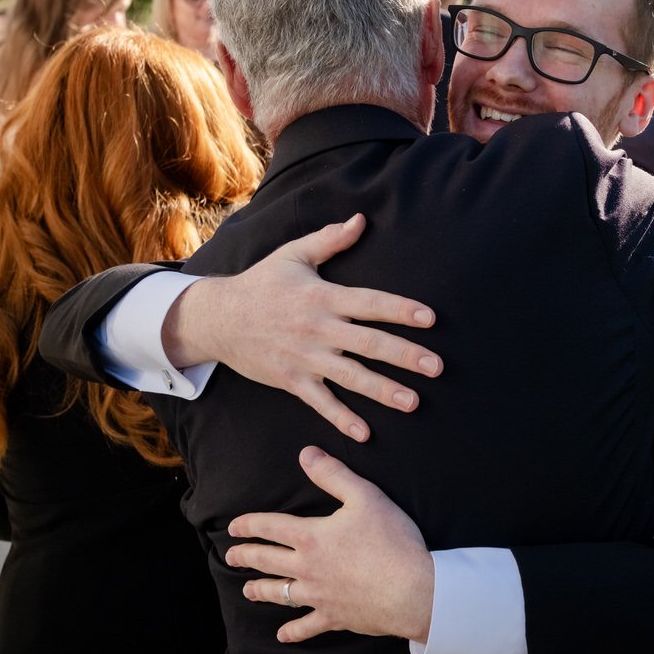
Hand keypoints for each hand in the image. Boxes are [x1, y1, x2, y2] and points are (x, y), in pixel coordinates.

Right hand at [168, 214, 441, 442]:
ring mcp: (304, 357)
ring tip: (413, 402)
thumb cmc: (262, 283)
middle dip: (404, 355)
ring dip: (383, 390)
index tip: (430, 318)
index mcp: (323, 296)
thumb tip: (362, 219)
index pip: (370, 303)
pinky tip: (365, 433)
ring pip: (350, 377)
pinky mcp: (291, 380)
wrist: (218, 318)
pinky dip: (342, 419)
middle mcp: (317, 328)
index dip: (400, 309)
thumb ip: (330, 239)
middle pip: (368, 343)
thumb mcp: (293, 255)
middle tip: (436, 367)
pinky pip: (321, 402)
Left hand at [228, 446, 433, 643]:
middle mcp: (308, 568)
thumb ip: (333, 474)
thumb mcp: (365, 496)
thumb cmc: (391, 540)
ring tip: (247, 590)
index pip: (271, 527)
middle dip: (246, 557)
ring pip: (280, 593)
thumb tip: (306, 454)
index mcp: (311, 537)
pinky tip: (283, 635)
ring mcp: (319, 595)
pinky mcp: (334, 617)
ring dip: (261, 591)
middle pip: (268, 561)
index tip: (234, 527)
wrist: (411, 589)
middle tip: (231, 556)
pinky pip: (307, 626)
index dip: (250, 525)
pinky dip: (293, 631)